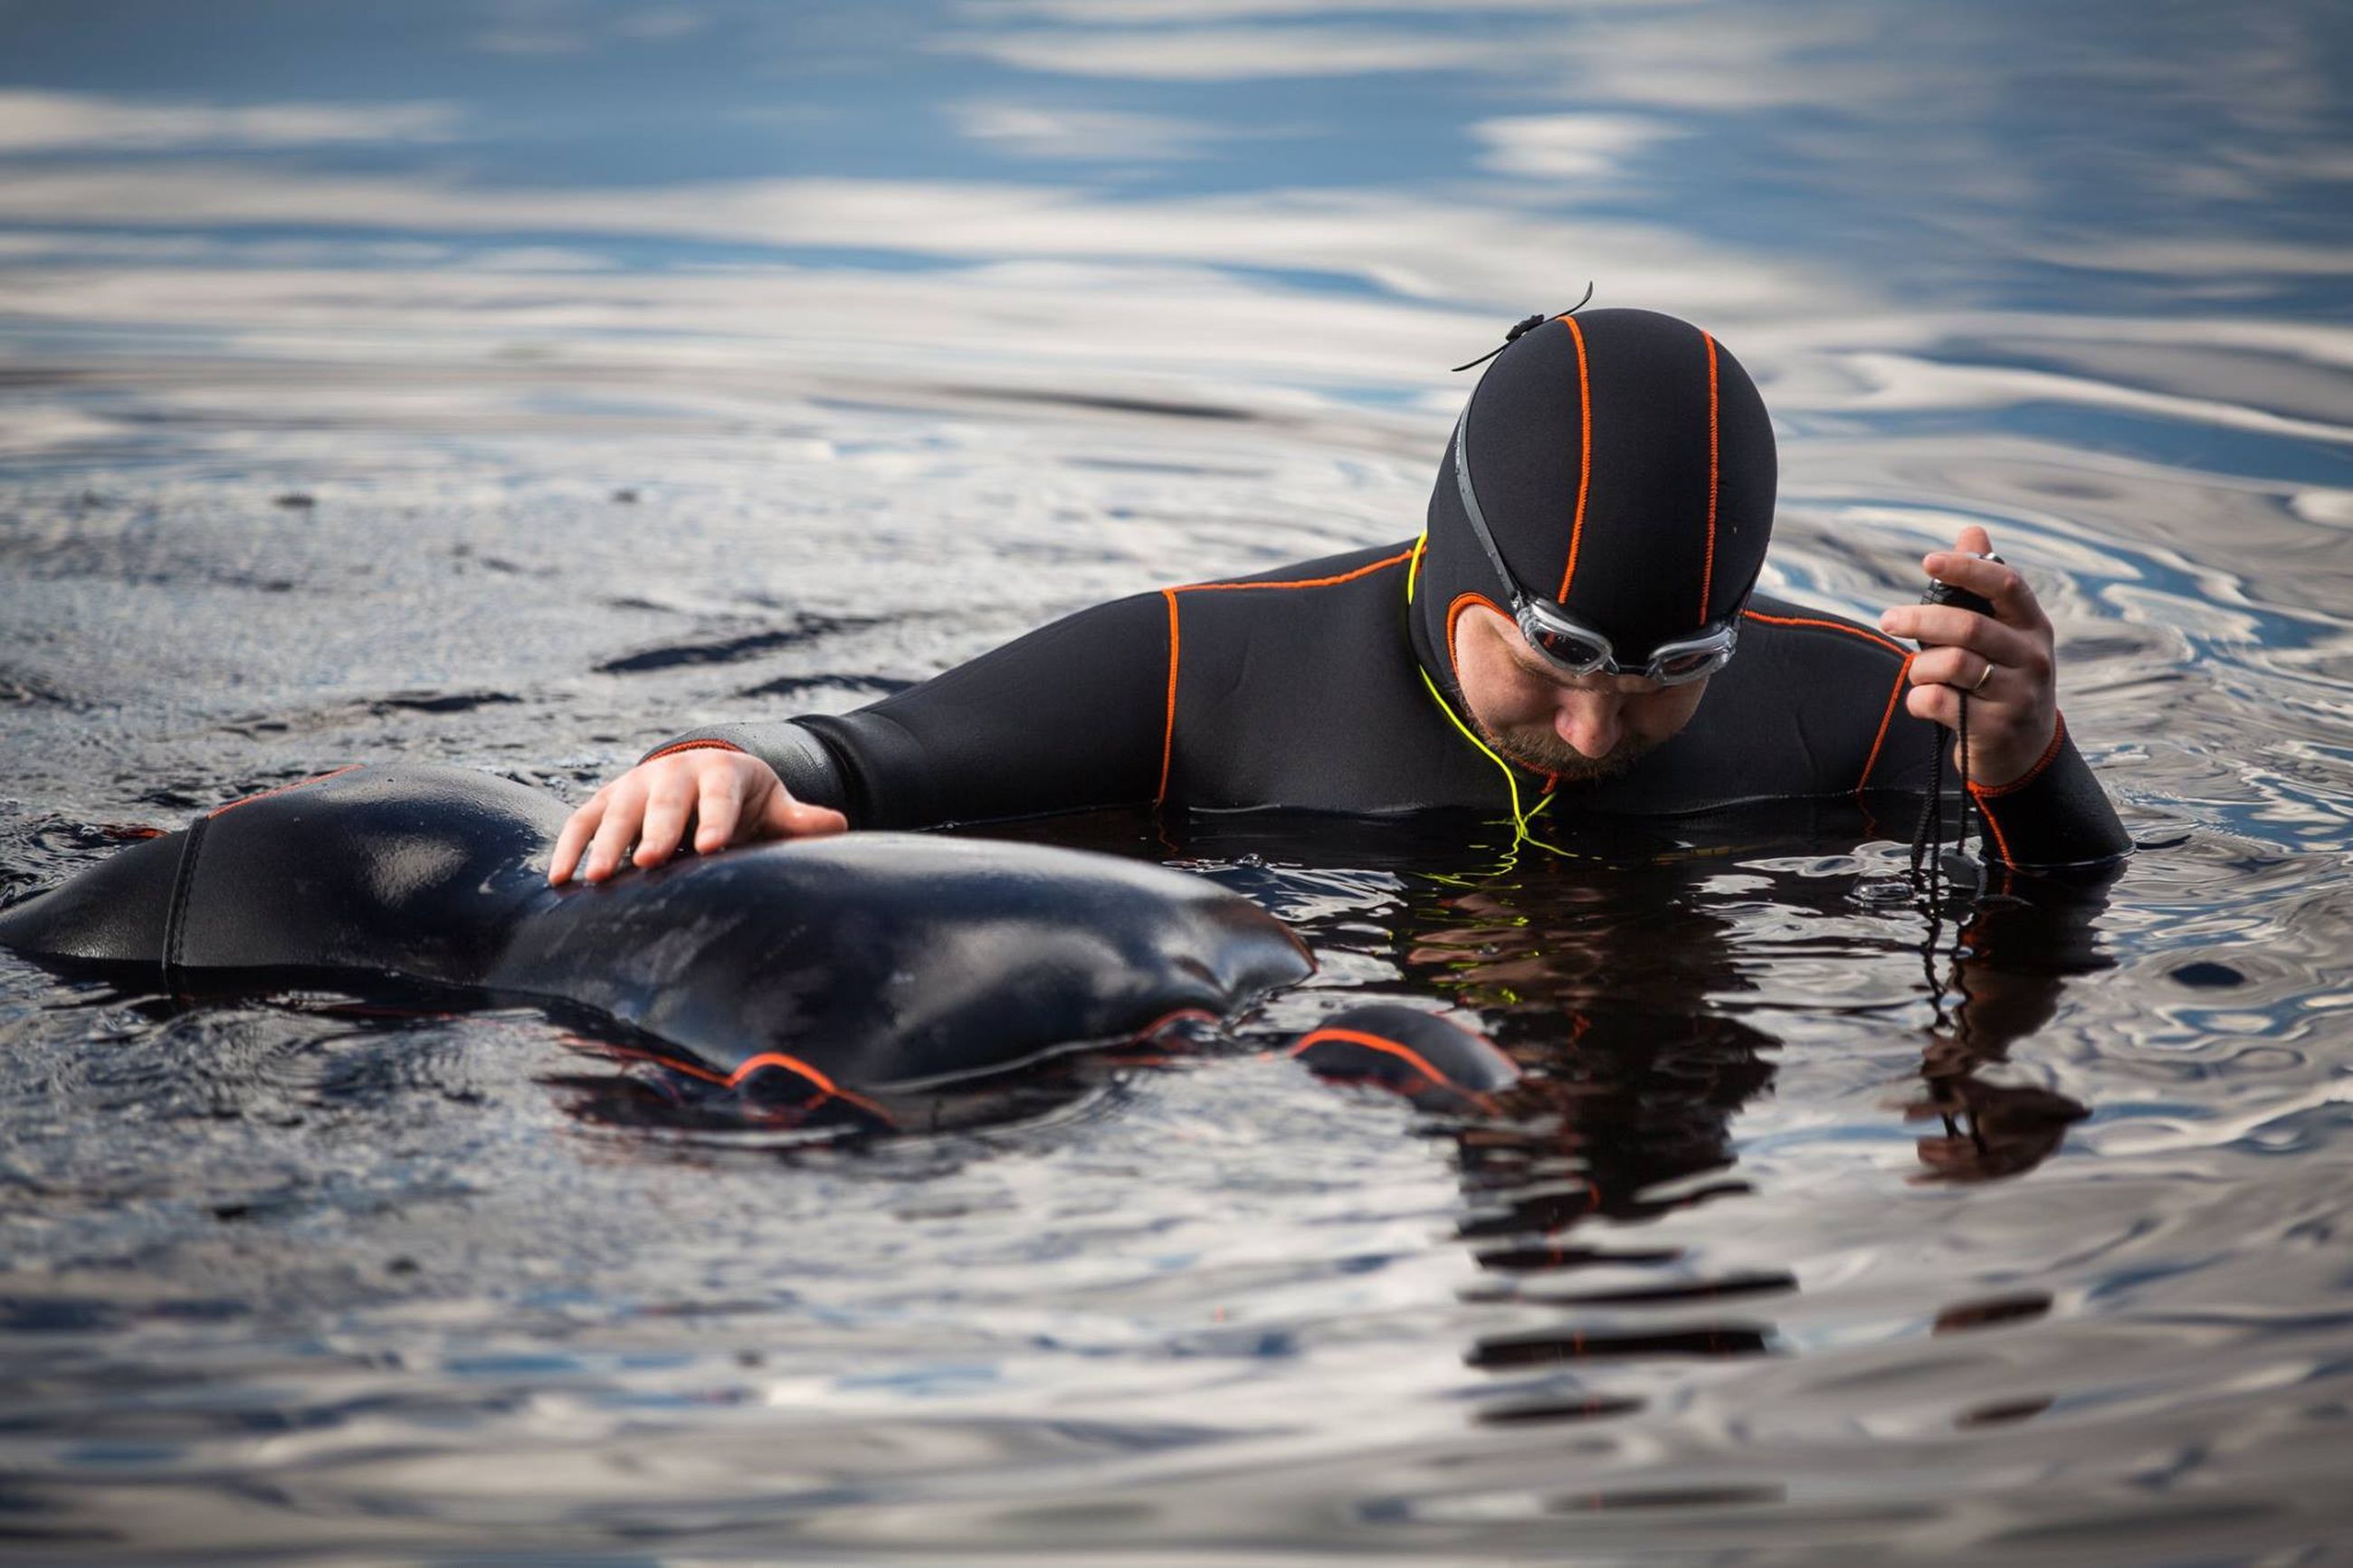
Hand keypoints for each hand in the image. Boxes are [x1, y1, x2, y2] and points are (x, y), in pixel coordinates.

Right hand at [547, 747, 847, 885]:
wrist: (699, 772)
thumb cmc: (742, 801)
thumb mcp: (770, 804)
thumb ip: (797, 819)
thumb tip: (839, 824)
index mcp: (720, 773)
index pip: (719, 796)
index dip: (714, 820)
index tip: (711, 847)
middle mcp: (673, 773)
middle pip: (664, 803)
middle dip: (656, 832)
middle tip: (648, 863)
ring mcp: (635, 786)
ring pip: (617, 812)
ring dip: (607, 844)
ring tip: (598, 878)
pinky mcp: (604, 801)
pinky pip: (582, 821)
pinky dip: (570, 846)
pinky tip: (560, 879)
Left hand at [1876, 524, 2059, 788]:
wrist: (2024, 753)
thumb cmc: (2002, 680)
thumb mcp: (2004, 634)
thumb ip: (1983, 587)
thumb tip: (1972, 531)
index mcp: (2033, 625)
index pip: (2005, 584)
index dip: (1966, 568)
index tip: (1928, 561)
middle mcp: (2032, 657)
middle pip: (1967, 626)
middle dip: (1919, 619)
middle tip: (1887, 619)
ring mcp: (2017, 695)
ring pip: (1950, 664)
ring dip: (1920, 667)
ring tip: (1920, 674)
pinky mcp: (1995, 728)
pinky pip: (1937, 702)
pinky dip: (1918, 700)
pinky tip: (1926, 704)